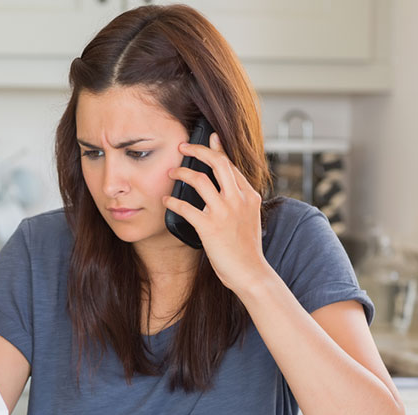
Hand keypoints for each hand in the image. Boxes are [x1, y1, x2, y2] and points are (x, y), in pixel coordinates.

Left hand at [162, 133, 271, 293]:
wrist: (251, 273)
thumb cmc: (246, 250)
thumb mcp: (250, 219)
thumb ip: (240, 203)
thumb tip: (226, 192)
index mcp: (249, 196)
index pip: (232, 165)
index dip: (218, 150)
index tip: (209, 138)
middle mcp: (238, 200)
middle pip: (218, 163)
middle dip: (198, 150)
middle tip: (183, 146)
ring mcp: (224, 212)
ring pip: (200, 180)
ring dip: (182, 173)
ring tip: (171, 173)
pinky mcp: (210, 227)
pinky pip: (186, 207)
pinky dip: (173, 201)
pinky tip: (166, 201)